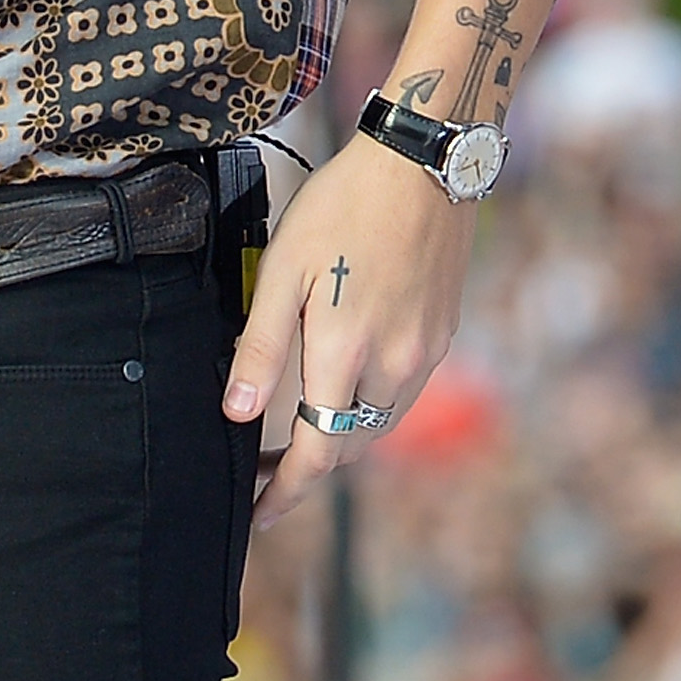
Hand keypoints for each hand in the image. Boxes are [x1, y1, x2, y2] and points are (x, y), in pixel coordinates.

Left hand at [222, 132, 476, 527]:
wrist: (421, 166)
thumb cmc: (342, 207)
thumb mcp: (283, 269)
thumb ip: (262, 345)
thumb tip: (239, 413)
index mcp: (346, 354)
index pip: (317, 452)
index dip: (286, 493)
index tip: (258, 514)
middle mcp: (393, 367)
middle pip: (347, 447)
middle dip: (307, 470)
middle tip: (264, 470)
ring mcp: (424, 355)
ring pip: (378, 426)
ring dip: (339, 439)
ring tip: (297, 433)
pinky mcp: (441, 337)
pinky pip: (400, 395)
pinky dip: (368, 409)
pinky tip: (342, 388)